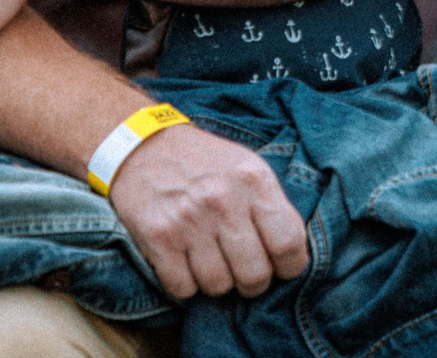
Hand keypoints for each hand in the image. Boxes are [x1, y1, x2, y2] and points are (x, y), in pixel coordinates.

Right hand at [108, 121, 309, 298]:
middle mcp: (224, 202)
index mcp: (255, 182)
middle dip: (255, 283)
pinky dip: (187, 286)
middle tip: (248, 275)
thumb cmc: (205, 162)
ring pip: (218, 286)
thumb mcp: (249, 167)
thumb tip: (292, 252)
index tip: (285, 269)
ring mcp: (189, 222)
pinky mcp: (158, 239)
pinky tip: (188, 266)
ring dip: (219, 284)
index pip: (288, 242)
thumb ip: (271, 205)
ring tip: (216, 265)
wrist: (144, 148)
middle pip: (254, 274)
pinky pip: (182, 288)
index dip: (292, 266)